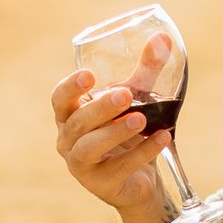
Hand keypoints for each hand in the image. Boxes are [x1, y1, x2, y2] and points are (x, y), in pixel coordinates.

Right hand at [50, 33, 172, 222]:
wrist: (139, 180)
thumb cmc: (128, 133)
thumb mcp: (136, 99)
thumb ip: (146, 70)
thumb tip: (163, 38)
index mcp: (70, 115)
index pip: (59, 99)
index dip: (70, 87)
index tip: (89, 75)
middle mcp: (68, 140)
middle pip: (78, 122)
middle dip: (101, 108)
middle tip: (124, 95)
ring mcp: (81, 165)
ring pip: (91, 147)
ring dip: (116, 132)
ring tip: (141, 119)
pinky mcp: (100, 185)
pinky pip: (119, 167)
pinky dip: (142, 152)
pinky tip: (162, 138)